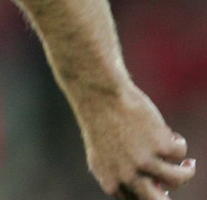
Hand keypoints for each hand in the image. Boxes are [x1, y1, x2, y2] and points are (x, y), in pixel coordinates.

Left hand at [79, 82, 195, 198]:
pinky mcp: (162, 146)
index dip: (150, 194)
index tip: (159, 189)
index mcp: (110, 181)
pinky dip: (178, 142)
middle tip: (175, 185)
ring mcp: (146, 163)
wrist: (99, 96)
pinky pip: (181, 152)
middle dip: (168, 199)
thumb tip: (155, 187)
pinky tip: (168, 133)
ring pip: (178, 179)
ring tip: (187, 164)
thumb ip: (120, 174)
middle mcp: (128, 176)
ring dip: (186, 171)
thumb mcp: (101, 154)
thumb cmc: (99, 122)